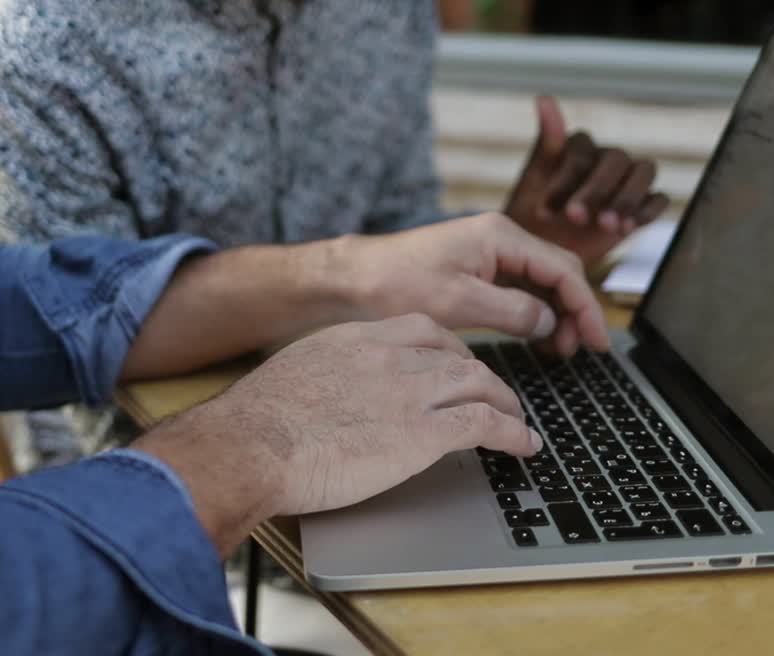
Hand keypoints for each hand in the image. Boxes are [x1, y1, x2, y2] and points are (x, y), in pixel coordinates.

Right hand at [132, 314, 540, 554]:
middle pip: (459, 356)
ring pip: (481, 384)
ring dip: (506, 405)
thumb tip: (323, 401)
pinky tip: (523, 445)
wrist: (251, 444)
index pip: (422, 329)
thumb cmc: (257, 423)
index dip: (449, 349)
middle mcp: (390, 356)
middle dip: (485, 377)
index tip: (457, 364)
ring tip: (517, 422)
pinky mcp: (423, 432)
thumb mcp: (294, 377)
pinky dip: (513, 433)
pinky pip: (485, 424)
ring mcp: (410, 391)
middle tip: (495, 396)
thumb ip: (323, 379)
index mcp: (357, 338)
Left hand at [334, 212, 608, 355]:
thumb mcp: (458, 302)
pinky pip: (519, 289)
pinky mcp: (474, 271)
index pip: (564, 270)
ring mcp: (487, 254)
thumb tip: (550, 323)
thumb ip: (512, 311)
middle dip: (576, 310)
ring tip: (560, 351)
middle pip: (559, 272)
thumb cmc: (394, 284)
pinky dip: (534, 312)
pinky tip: (536, 337)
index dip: (586, 307)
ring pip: (541, 282)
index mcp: (500, 236)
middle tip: (582, 351)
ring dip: (557, 314)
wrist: (352, 279)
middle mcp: (499, 239)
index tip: (597, 341)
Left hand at [504, 95, 668, 265]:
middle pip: (616, 159)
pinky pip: (658, 199)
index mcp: (579, 146)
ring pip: (643, 172)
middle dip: (596, 191)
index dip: (566, 179)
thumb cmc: (534, 215)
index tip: (545, 208)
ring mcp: (628, 180)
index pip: (582, 150)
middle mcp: (607, 157)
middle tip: (575, 219)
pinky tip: (628, 229)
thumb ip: (546, 143)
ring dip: (626, 198)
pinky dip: (647, 211)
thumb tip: (544, 97)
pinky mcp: (643, 205)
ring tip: (607, 226)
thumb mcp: (532, 182)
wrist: (545, 254)